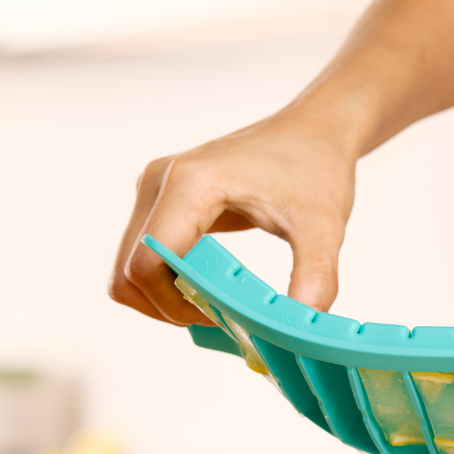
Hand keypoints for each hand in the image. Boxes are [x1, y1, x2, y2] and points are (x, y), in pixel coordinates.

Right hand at [108, 107, 356, 324]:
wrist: (312, 131)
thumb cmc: (315, 167)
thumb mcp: (324, 227)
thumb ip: (316, 276)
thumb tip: (306, 323)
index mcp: (191, 183)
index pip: (148, 262)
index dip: (174, 305)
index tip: (221, 317)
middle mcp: (160, 182)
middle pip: (129, 272)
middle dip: (168, 308)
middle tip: (219, 317)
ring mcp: (155, 192)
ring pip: (130, 270)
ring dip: (165, 300)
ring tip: (216, 303)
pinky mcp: (161, 203)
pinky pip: (144, 258)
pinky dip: (168, 285)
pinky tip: (210, 288)